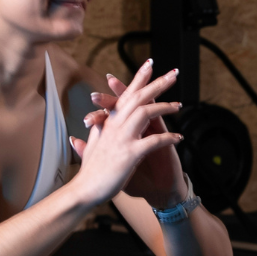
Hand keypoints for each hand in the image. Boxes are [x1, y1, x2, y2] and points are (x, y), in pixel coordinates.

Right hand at [69, 59, 183, 207]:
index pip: (125, 95)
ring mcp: (122, 139)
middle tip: (173, 73)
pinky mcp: (130, 154)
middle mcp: (114, 126)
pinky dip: (167, 137)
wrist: (84, 191)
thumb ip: (89, 141)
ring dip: (164, 106)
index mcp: (108, 123)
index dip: (138, 79)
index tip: (150, 64)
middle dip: (156, 83)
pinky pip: (153, 141)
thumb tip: (77, 138)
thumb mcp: (89, 151)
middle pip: (137, 97)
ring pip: (145, 113)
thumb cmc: (90, 172)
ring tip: (180, 104)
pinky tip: (179, 138)